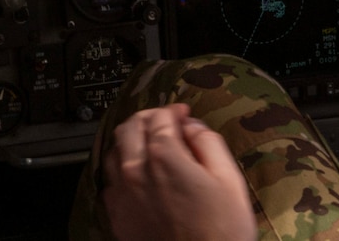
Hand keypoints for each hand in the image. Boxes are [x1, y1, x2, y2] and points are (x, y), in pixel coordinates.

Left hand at [102, 103, 255, 240]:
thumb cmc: (220, 232)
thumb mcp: (229, 180)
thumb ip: (208, 143)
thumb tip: (191, 126)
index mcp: (164, 155)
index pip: (160, 116)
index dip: (173, 110)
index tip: (182, 114)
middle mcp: (135, 170)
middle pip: (130, 127)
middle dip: (148, 118)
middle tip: (164, 123)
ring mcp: (122, 194)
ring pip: (114, 151)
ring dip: (130, 141)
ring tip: (148, 145)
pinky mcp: (116, 215)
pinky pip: (110, 181)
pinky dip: (121, 170)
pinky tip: (137, 177)